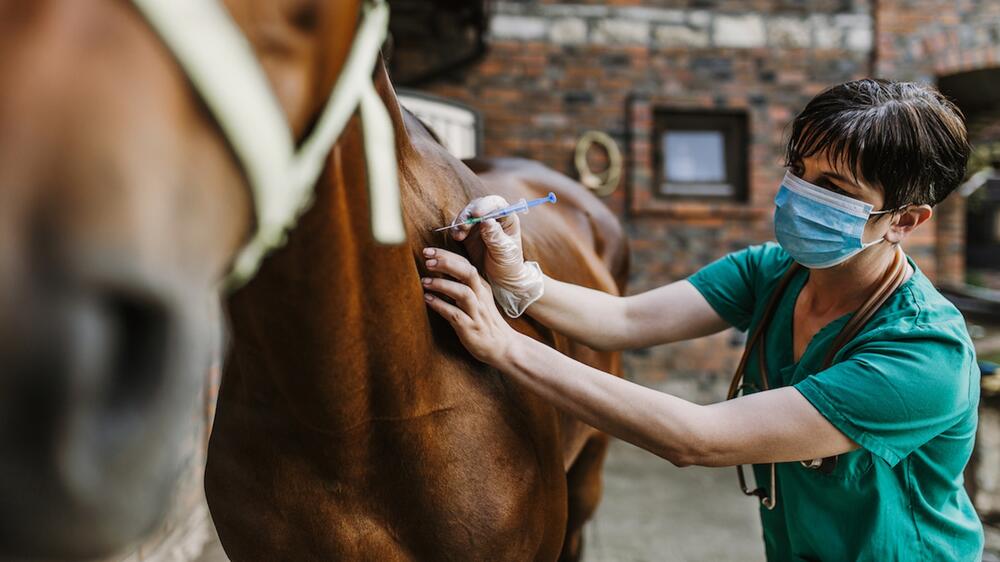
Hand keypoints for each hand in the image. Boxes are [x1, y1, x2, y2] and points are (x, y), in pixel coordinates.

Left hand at [421, 247, 518, 365]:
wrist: (503, 347)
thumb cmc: (485, 321)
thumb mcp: (477, 299)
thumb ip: (462, 285)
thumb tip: (438, 271)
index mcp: (481, 287)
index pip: (465, 264)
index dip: (447, 255)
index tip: (429, 250)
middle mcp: (481, 296)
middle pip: (467, 272)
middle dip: (447, 263)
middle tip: (427, 259)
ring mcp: (477, 312)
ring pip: (462, 293)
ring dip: (443, 285)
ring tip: (424, 281)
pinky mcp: (471, 328)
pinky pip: (455, 315)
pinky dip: (441, 306)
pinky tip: (428, 300)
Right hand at [451, 196, 526, 287]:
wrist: (499, 279)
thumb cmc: (507, 264)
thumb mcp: (504, 252)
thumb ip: (495, 236)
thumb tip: (487, 220)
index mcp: (508, 218)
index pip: (497, 204)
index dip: (486, 206)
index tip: (477, 215)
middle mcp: (493, 217)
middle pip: (479, 205)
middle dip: (469, 214)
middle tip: (463, 226)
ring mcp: (479, 224)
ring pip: (467, 214)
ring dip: (460, 221)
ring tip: (459, 236)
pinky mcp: (468, 232)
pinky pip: (458, 224)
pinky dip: (455, 229)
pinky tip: (456, 237)